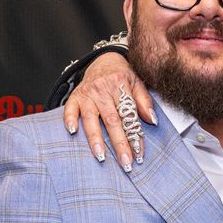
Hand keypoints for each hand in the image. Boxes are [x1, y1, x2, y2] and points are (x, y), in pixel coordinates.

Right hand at [63, 54, 155, 169]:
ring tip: (101, 156)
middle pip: (112, 121)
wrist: (104, 59)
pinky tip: (72, 131)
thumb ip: (144, 101)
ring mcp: (88, 93)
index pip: (129, 115)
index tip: (139, 153)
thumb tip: (152, 120)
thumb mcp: (137, 82)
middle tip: (125, 162)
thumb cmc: (122, 75)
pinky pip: (70, 108)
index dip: (135, 136)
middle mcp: (103, 90)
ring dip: (95, 138)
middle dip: (119, 144)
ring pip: (91, 118)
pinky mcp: (75, 96)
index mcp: (120, 85)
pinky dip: (70, 119)